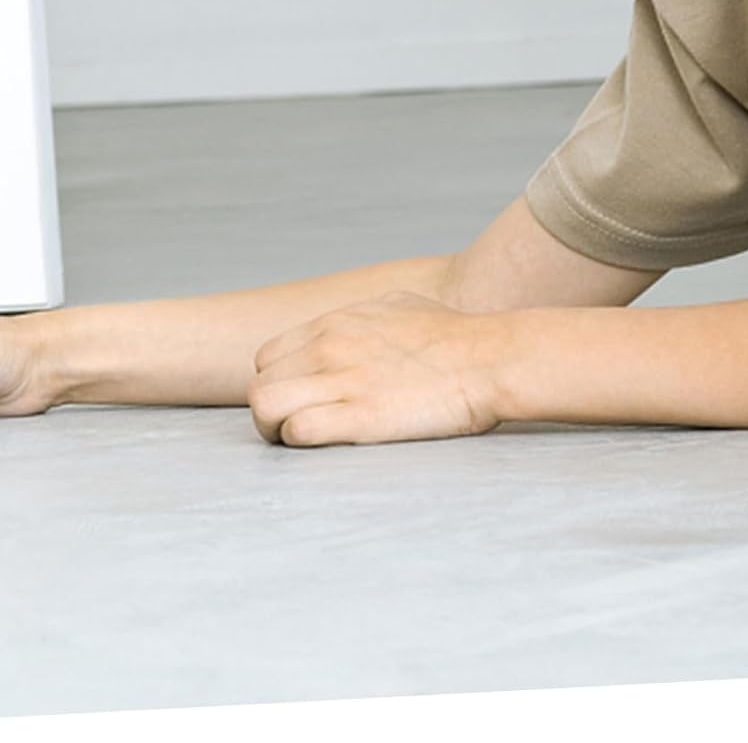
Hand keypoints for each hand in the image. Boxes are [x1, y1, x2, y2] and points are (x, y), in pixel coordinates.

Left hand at [247, 291, 508, 446]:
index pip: (266, 357)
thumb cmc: (451, 334)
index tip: (297, 402)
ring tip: (298, 442)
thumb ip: (360, 317)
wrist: (488, 357)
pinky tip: (324, 444)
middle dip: (269, 411)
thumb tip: (350, 328)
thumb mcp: (394, 304)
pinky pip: (298, 430)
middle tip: (292, 429)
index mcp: (333, 323)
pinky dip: (300, 442)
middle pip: (259, 384)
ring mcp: (342, 380)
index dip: (276, 384)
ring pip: (264, 407)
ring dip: (274, 431)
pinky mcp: (362, 417)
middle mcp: (328, 348)